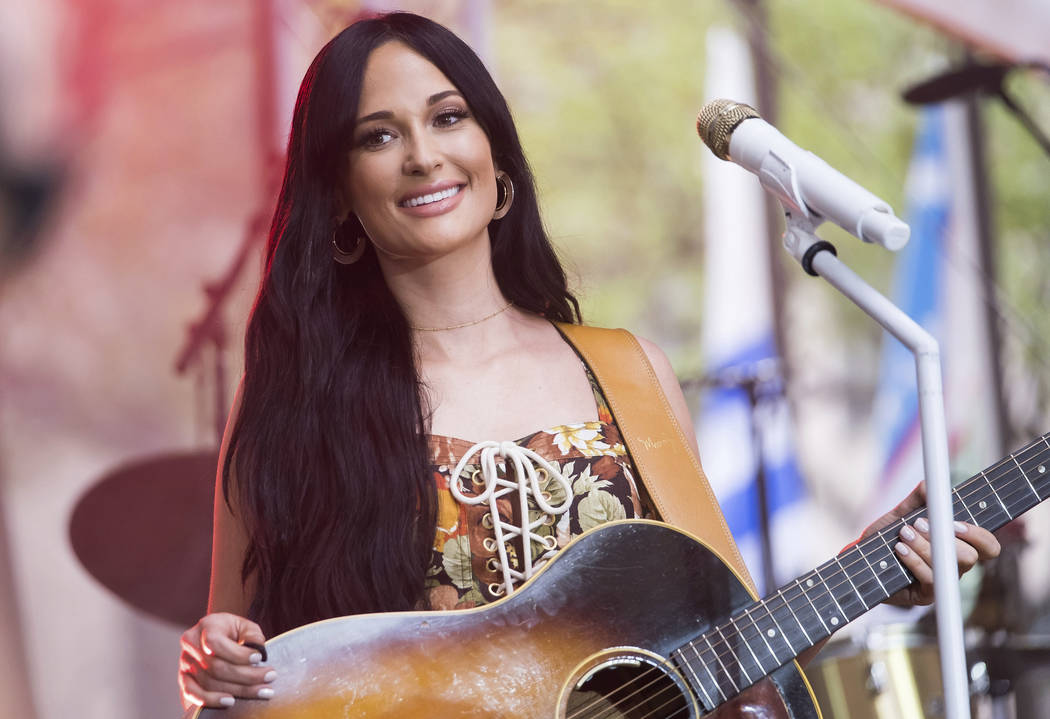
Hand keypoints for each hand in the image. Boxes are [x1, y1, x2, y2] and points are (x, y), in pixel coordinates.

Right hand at [179, 612, 275, 709]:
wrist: (218, 635)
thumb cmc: (235, 632)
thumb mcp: (246, 626)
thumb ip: (253, 636)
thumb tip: (258, 652)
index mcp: (206, 625)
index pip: (215, 643)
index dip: (238, 654)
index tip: (259, 658)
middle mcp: (191, 643)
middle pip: (216, 667)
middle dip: (247, 676)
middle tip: (270, 677)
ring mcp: (185, 662)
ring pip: (210, 683)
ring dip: (238, 690)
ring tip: (263, 691)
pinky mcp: (184, 679)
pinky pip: (194, 694)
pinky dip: (212, 700)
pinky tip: (231, 702)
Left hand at [860, 482, 1000, 606]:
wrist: (862, 559)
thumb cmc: (887, 536)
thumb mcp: (902, 513)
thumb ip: (918, 498)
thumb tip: (930, 485)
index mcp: (958, 546)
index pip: (988, 547)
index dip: (978, 535)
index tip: (954, 523)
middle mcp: (955, 566)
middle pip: (971, 557)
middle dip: (944, 538)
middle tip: (919, 523)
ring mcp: (942, 582)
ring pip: (949, 567)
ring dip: (925, 546)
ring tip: (903, 533)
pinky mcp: (926, 595)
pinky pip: (931, 579)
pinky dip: (915, 560)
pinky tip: (900, 549)